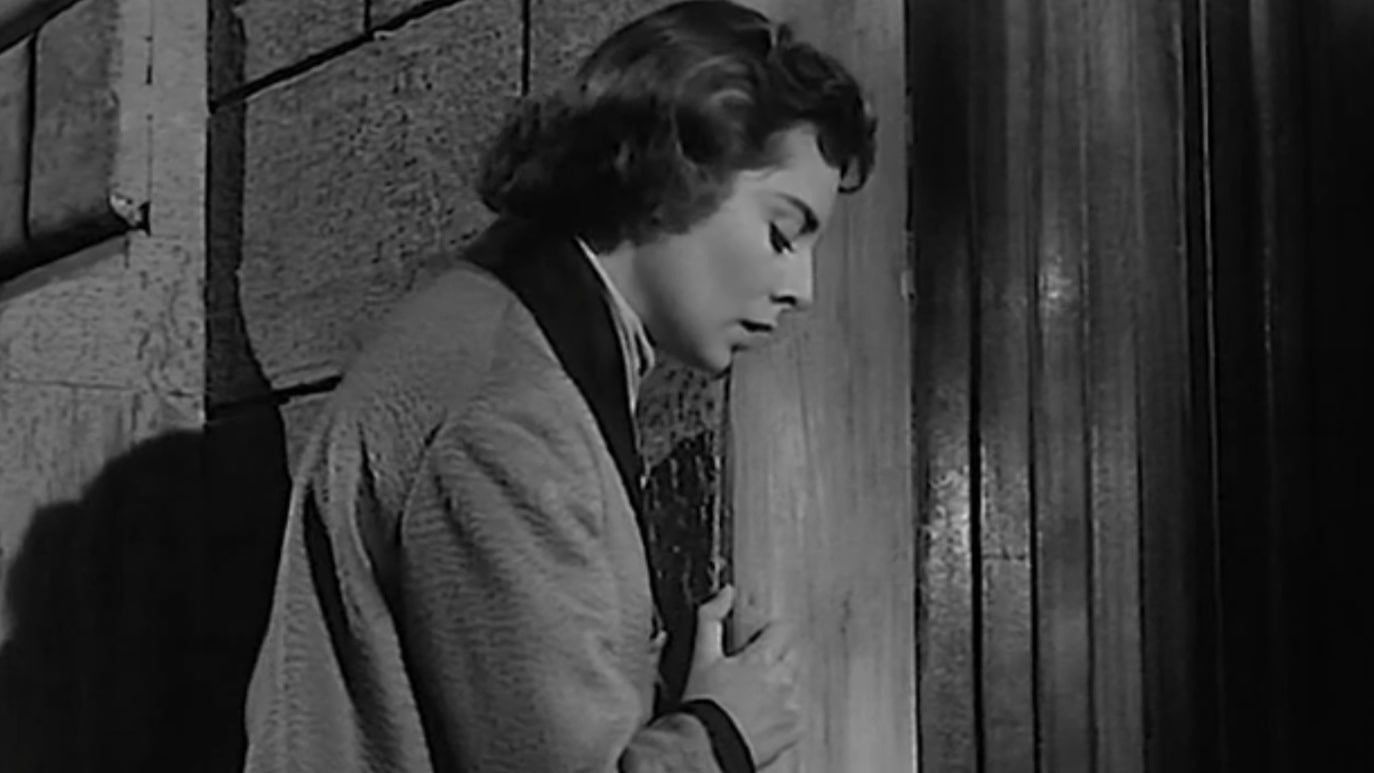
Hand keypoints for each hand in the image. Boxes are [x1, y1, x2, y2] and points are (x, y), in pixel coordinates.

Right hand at [681, 585, 801, 767]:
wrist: (707, 748)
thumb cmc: (704, 705)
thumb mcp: (702, 656)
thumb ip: (711, 619)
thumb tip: (725, 592)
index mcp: (762, 659)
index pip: (784, 630)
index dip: (771, 633)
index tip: (759, 642)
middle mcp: (783, 681)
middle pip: (793, 656)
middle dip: (777, 659)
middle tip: (753, 672)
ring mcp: (790, 707)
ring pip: (794, 686)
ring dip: (780, 688)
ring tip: (753, 699)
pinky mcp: (793, 731)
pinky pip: (795, 715)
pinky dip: (782, 715)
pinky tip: (762, 718)